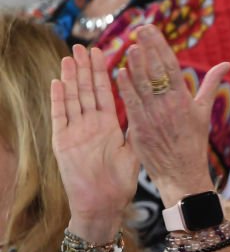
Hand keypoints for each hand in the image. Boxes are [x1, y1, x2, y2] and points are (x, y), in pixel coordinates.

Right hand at [51, 44, 138, 239]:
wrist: (104, 204)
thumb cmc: (119, 182)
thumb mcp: (132, 151)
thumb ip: (136, 129)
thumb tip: (150, 109)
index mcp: (108, 126)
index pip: (104, 93)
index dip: (103, 74)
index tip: (104, 52)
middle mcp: (90, 125)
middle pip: (86, 91)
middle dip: (84, 69)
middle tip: (83, 46)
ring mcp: (75, 132)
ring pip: (72, 99)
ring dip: (70, 78)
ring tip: (69, 57)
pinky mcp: (63, 142)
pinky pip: (60, 117)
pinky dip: (59, 100)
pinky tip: (57, 83)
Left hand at [117, 25, 227, 205]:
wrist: (182, 173)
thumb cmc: (193, 142)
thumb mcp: (204, 112)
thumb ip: (211, 85)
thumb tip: (227, 65)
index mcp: (185, 100)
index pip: (171, 66)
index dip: (160, 46)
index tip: (151, 29)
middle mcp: (169, 105)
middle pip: (156, 72)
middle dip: (148, 49)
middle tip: (140, 29)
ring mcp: (154, 116)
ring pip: (142, 85)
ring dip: (136, 65)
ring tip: (131, 46)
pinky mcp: (140, 128)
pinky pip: (132, 103)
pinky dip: (126, 87)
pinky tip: (120, 72)